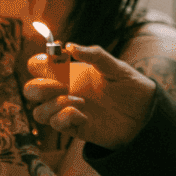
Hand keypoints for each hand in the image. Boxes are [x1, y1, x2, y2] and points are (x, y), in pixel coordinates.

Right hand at [25, 44, 157, 151]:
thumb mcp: (115, 66)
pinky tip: (84, 115)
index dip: (39, 62)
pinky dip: (65, 117)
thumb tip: (70, 47)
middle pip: (31, 90)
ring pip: (38, 112)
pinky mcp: (75, 128)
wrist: (144, 113)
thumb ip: (95, 54)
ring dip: (54, 105)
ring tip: (80, 101)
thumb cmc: (129, 85)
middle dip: (39, 87)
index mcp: (69, 73)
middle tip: (61, 85)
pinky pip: (56, 125)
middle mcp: (64, 91)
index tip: (55, 58)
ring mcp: (67, 111)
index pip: (38, 66)